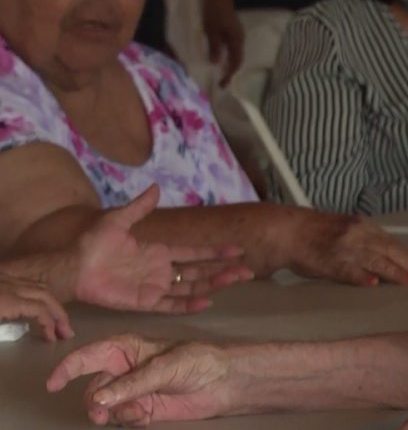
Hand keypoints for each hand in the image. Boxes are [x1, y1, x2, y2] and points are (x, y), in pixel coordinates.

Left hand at [0, 274, 71, 341]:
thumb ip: (6, 331)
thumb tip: (22, 334)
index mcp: (5, 301)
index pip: (39, 309)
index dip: (50, 324)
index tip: (52, 339)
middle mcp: (8, 285)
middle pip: (45, 294)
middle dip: (59, 312)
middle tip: (66, 329)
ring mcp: (4, 278)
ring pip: (37, 285)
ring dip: (51, 301)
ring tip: (56, 316)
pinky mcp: (0, 276)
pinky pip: (24, 282)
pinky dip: (37, 292)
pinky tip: (35, 303)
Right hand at [47, 334, 235, 425]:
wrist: (224, 382)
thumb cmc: (198, 359)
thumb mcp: (166, 365)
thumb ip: (133, 382)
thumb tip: (99, 398)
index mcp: (127, 347)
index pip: (90, 355)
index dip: (69, 367)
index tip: (53, 383)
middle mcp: (125, 369)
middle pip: (93, 387)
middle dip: (94, 401)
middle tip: (102, 413)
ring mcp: (132, 391)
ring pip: (105, 406)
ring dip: (113, 412)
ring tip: (136, 412)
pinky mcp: (143, 409)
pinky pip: (122, 418)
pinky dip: (128, 419)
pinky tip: (145, 415)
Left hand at [73, 185, 254, 313]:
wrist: (73, 267)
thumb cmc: (93, 243)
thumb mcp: (118, 220)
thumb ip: (139, 207)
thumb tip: (156, 187)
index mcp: (160, 252)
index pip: (195, 253)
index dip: (216, 252)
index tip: (238, 250)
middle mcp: (162, 271)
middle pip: (201, 272)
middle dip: (224, 271)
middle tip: (248, 270)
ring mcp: (155, 288)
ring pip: (192, 287)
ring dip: (214, 284)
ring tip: (236, 280)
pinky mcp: (144, 302)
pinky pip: (171, 305)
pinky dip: (189, 304)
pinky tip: (208, 301)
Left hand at [200, 0, 243, 86]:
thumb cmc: (214, 12)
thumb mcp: (211, 31)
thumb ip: (215, 47)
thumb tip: (216, 63)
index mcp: (237, 40)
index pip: (235, 62)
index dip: (229, 74)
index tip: (222, 84)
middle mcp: (240, 38)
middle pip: (238, 59)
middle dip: (231, 71)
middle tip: (222, 81)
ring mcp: (237, 33)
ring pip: (235, 53)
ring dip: (229, 63)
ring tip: (221, 72)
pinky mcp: (232, 29)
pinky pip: (232, 46)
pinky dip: (227, 55)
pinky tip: (220, 57)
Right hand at [276, 209, 407, 285]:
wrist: (288, 230)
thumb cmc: (315, 231)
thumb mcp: (344, 227)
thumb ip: (363, 238)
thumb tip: (384, 254)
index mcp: (360, 225)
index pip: (389, 241)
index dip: (405, 256)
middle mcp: (356, 234)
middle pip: (388, 250)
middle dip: (406, 265)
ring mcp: (344, 248)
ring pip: (374, 260)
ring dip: (393, 272)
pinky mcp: (330, 261)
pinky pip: (349, 270)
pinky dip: (362, 276)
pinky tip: (374, 283)